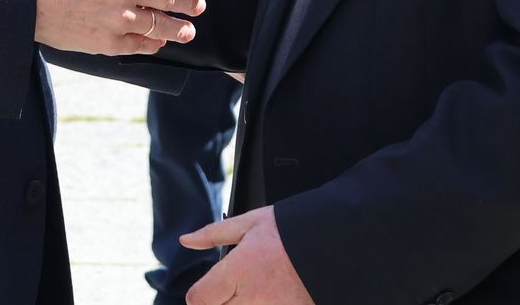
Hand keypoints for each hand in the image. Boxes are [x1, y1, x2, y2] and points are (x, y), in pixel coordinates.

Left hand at [182, 207, 313, 303]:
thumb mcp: (250, 222)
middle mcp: (253, 297)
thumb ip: (214, 234)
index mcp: (239, 271)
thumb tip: (186, 240)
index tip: (209, 287)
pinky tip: (267, 295)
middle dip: (219, 301)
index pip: (200, 299)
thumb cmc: (291, 231)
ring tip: (252, 289)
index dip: (199, 294)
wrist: (333, 244)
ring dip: (239, 304)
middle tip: (231, 288)